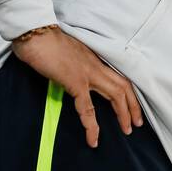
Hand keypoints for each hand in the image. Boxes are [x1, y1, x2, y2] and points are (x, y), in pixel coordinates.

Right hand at [11, 27, 142, 148]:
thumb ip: (73, 64)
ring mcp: (88, 73)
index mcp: (94, 58)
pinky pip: (88, 107)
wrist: (34, 32)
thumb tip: (69, 75)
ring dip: (123, 114)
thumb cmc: (44, 41)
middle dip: (133, 106)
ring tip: (127, 130)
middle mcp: (96, 65)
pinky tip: (93, 138)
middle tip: (137, 123)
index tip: (132, 106)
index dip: (129, 92)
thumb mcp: (66, 54)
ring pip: (116, 95)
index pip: (119, 76)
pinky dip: (92, 125)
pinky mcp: (76, 82)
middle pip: (124, 86)